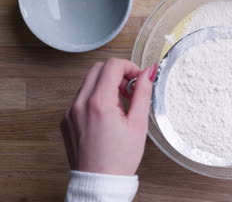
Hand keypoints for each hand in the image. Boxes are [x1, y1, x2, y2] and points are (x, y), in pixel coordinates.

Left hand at [61, 58, 156, 175]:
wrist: (99, 182)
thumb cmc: (119, 159)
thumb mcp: (138, 123)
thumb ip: (143, 93)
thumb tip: (149, 72)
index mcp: (99, 103)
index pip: (112, 65)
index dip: (130, 67)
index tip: (138, 79)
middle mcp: (79, 104)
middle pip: (98, 68)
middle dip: (117, 73)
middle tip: (130, 89)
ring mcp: (70, 112)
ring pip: (88, 81)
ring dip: (106, 84)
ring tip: (121, 104)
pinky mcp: (66, 120)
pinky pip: (81, 97)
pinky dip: (96, 97)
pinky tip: (108, 114)